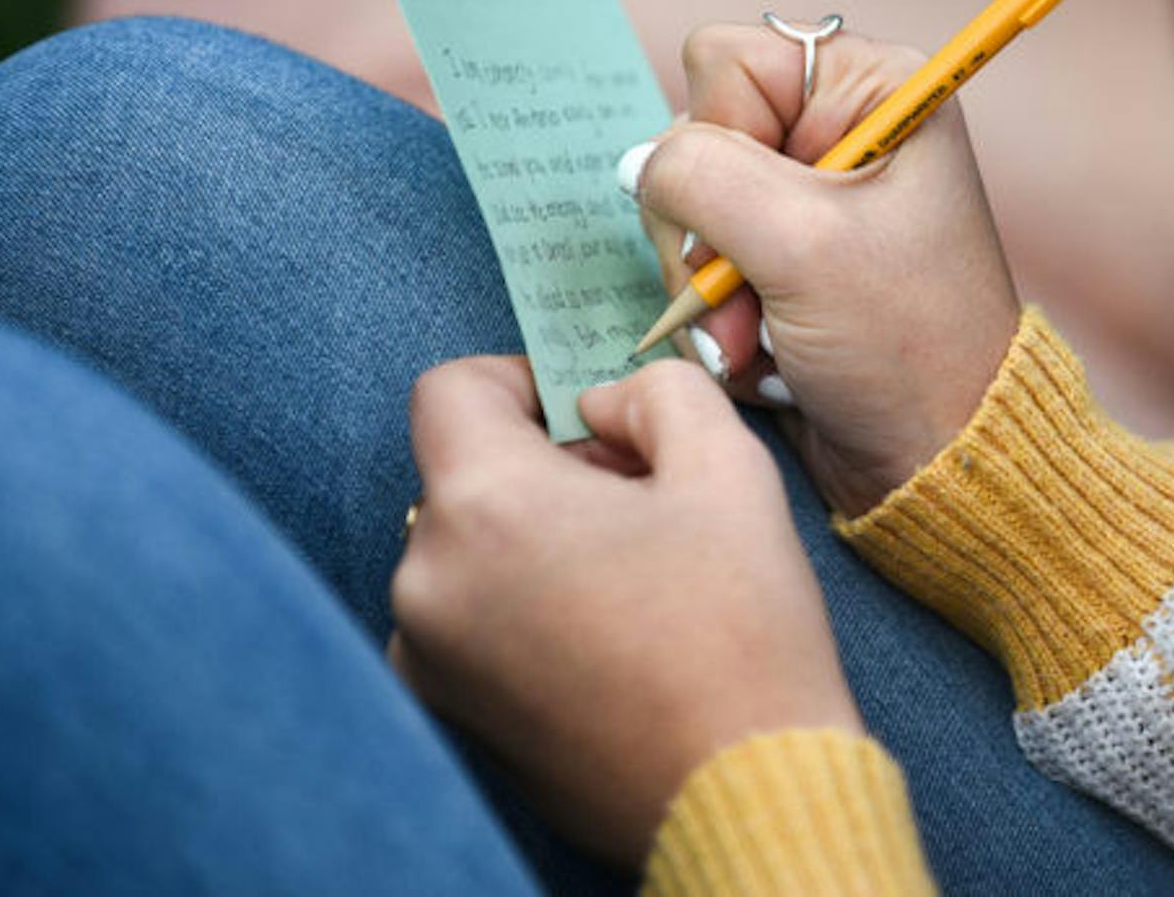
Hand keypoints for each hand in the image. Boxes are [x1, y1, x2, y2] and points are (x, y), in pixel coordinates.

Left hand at [388, 354, 860, 865]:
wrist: (745, 793)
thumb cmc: (739, 632)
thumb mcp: (727, 466)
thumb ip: (659, 391)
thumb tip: (604, 404)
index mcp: (484, 505)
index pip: (450, 391)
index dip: (525, 381)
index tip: (590, 416)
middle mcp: (427, 580)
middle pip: (466, 473)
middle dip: (547, 466)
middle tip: (641, 498)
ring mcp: (427, 659)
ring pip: (467, 548)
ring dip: (534, 538)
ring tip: (630, 575)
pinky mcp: (447, 715)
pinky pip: (466, 620)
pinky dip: (519, 605)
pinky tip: (604, 634)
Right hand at [629, 24, 1022, 516]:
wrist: (935, 460)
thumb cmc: (905, 345)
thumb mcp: (799, 245)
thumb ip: (699, 178)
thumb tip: (635, 163)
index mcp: (870, 89)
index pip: (727, 62)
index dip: (720, 137)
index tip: (764, 211)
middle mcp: (837, 130)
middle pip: (696, 138)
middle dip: (708, 232)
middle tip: (753, 297)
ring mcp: (806, 199)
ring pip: (686, 209)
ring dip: (709, 288)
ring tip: (756, 338)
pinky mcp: (781, 260)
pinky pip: (700, 264)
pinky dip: (716, 317)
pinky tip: (758, 355)